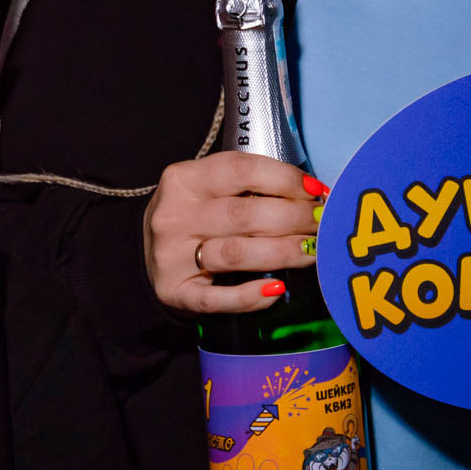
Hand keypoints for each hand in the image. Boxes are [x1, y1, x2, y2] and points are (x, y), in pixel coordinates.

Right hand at [143, 151, 323, 313]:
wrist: (148, 255)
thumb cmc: (194, 217)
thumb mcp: (209, 189)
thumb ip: (250, 186)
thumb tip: (313, 194)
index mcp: (183, 180)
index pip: (241, 170)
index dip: (286, 179)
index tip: (316, 191)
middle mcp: (173, 216)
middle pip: (244, 214)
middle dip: (295, 218)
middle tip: (322, 224)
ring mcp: (170, 256)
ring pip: (237, 254)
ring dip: (283, 253)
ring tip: (312, 252)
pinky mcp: (174, 292)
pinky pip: (219, 299)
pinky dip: (251, 296)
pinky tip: (276, 290)